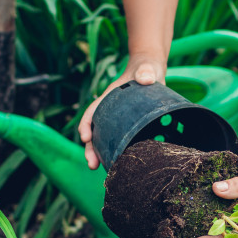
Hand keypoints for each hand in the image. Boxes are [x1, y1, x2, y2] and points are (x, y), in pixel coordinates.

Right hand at [78, 54, 166, 169]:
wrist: (152, 72)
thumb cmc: (146, 69)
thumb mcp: (146, 68)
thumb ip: (146, 71)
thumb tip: (147, 78)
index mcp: (109, 98)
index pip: (93, 111)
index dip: (86, 124)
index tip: (85, 137)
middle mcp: (110, 111)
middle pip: (95, 131)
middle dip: (90, 148)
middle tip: (91, 164)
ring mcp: (119, 120)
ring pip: (105, 139)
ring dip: (100, 154)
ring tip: (97, 169)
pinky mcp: (129, 126)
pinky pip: (119, 141)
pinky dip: (116, 152)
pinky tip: (120, 165)